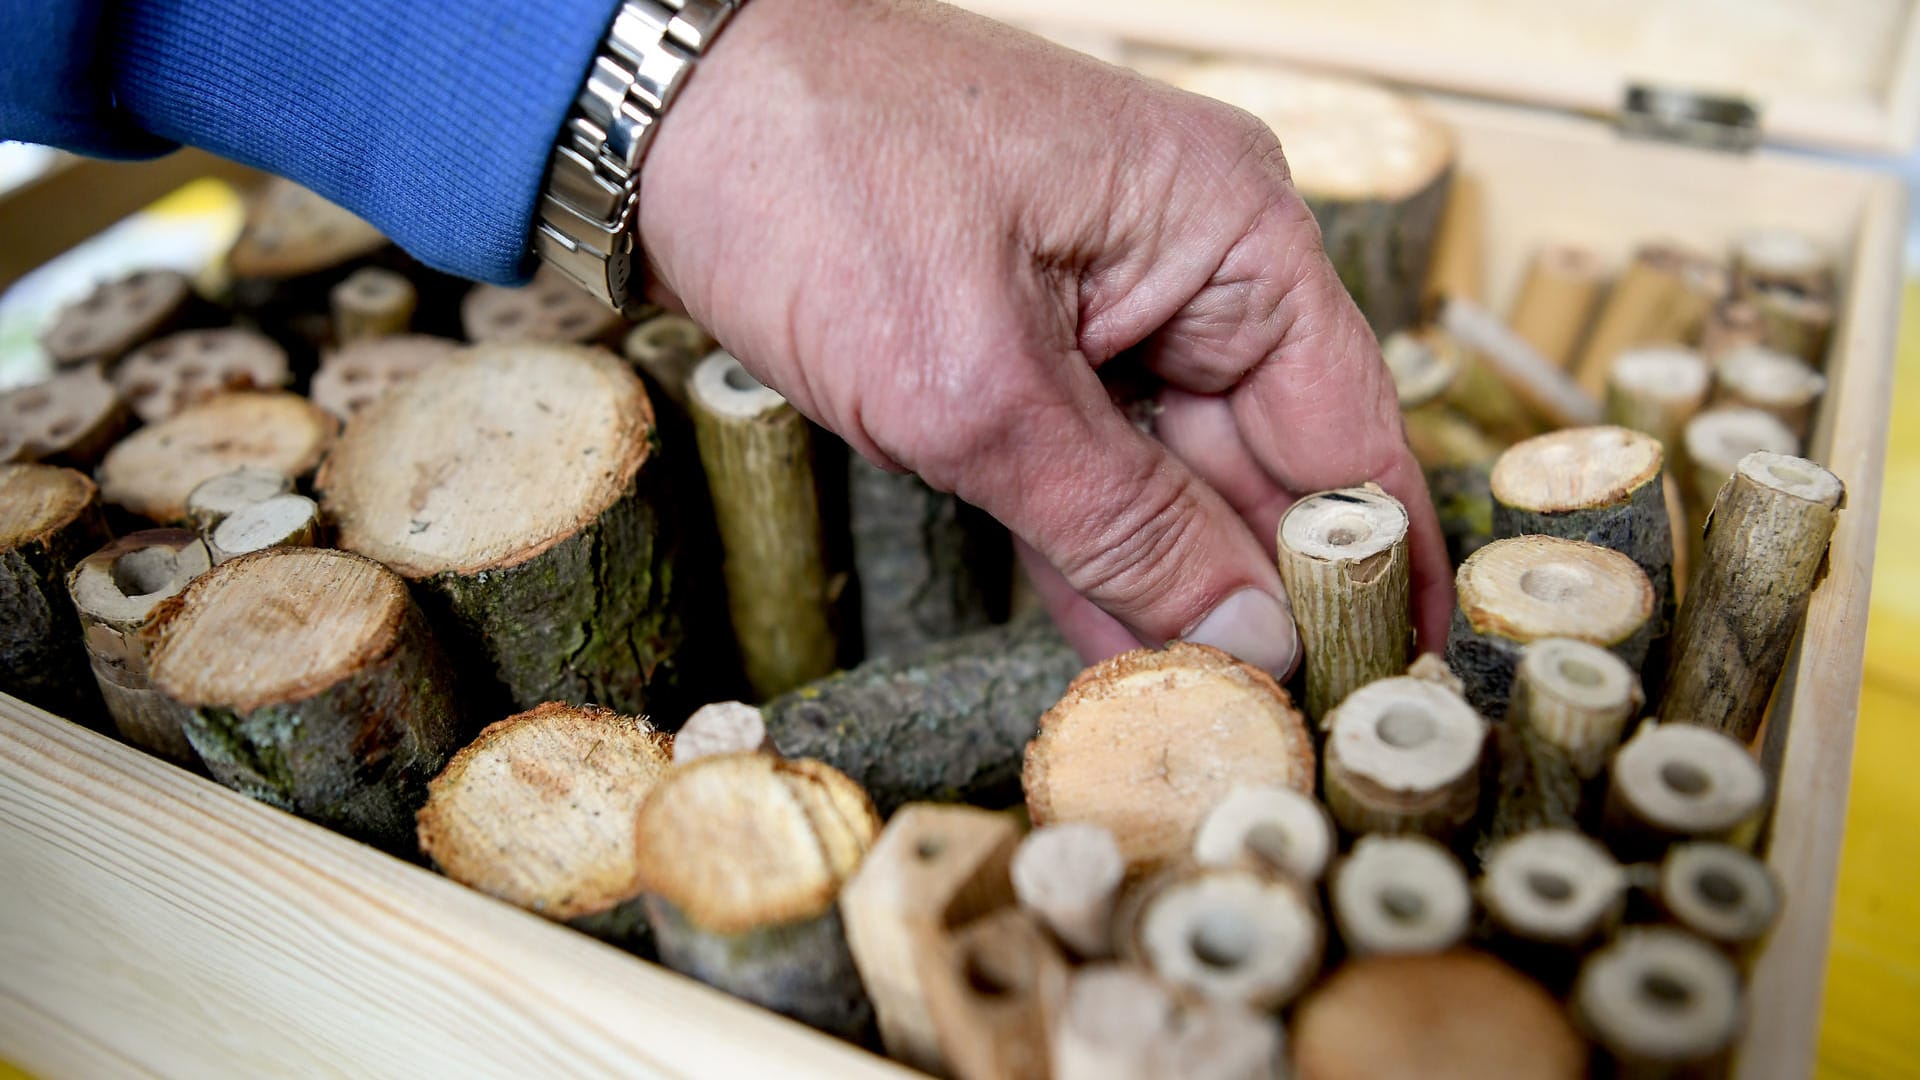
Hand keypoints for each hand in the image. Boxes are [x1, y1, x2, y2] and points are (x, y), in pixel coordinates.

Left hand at [636, 0, 1453, 673]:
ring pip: (1175, 476)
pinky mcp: (1026, 341)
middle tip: (1289, 735)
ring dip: (1183, 591)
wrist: (664, 116)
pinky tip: (1123, 655)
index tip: (1389, 685)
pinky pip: (1091, 465)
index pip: (1346, 426)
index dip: (1373, 565)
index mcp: (1226, 232)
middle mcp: (1188, 263)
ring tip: (1213, 718)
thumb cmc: (817, 182)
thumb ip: (1121, 524)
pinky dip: (1099, 551)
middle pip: (1267, 461)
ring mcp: (1104, 303)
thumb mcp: (976, 383)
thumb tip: (1247, 633)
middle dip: (1271, 597)